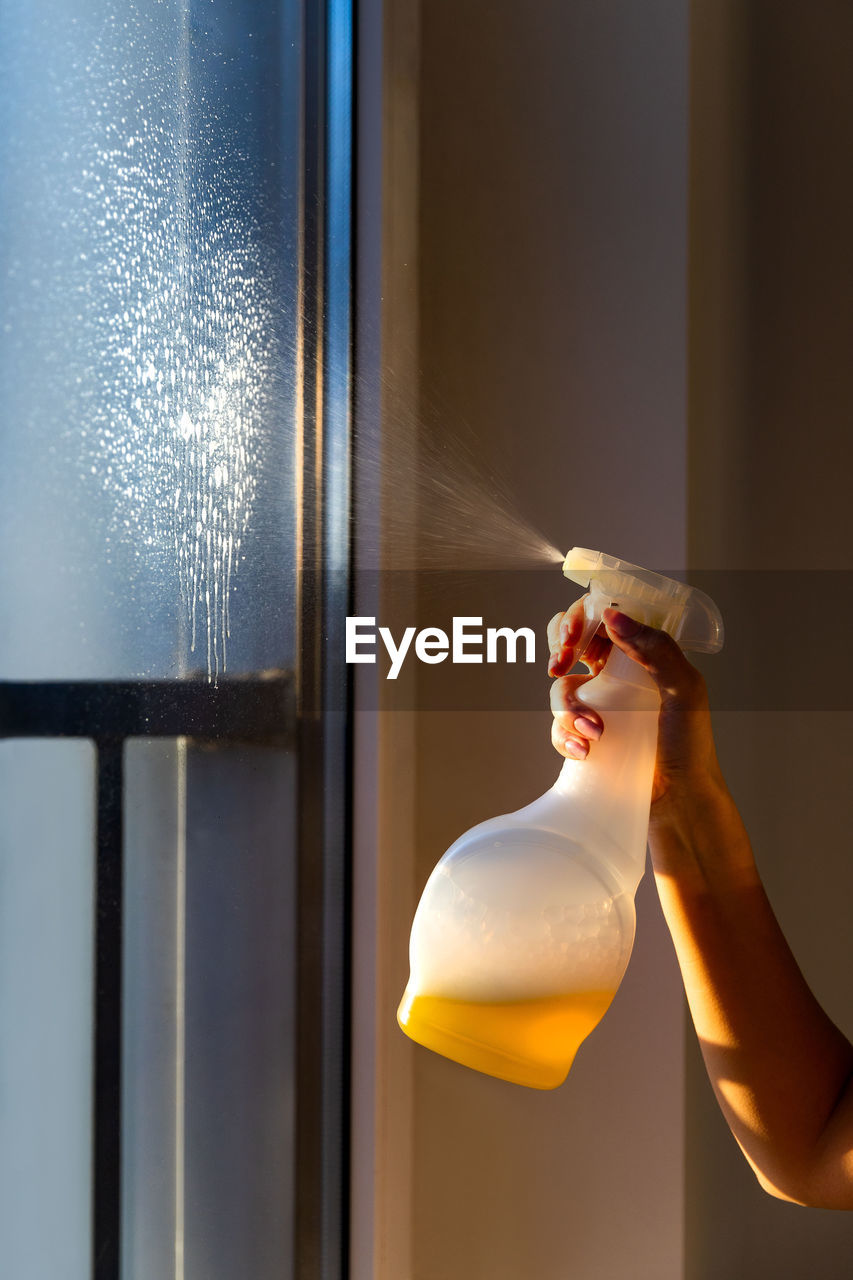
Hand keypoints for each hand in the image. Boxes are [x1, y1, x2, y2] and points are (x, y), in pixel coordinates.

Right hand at [547, 596, 725, 827]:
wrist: (679, 801)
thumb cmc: (691, 744)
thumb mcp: (683, 688)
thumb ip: (654, 648)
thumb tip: (613, 616)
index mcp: (640, 654)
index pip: (603, 617)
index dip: (581, 619)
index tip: (573, 638)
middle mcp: (614, 675)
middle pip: (568, 643)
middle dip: (558, 651)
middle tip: (560, 666)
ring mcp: (596, 706)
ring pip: (559, 688)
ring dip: (569, 709)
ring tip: (595, 733)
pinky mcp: (583, 737)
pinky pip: (557, 727)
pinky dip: (566, 737)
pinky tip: (586, 751)